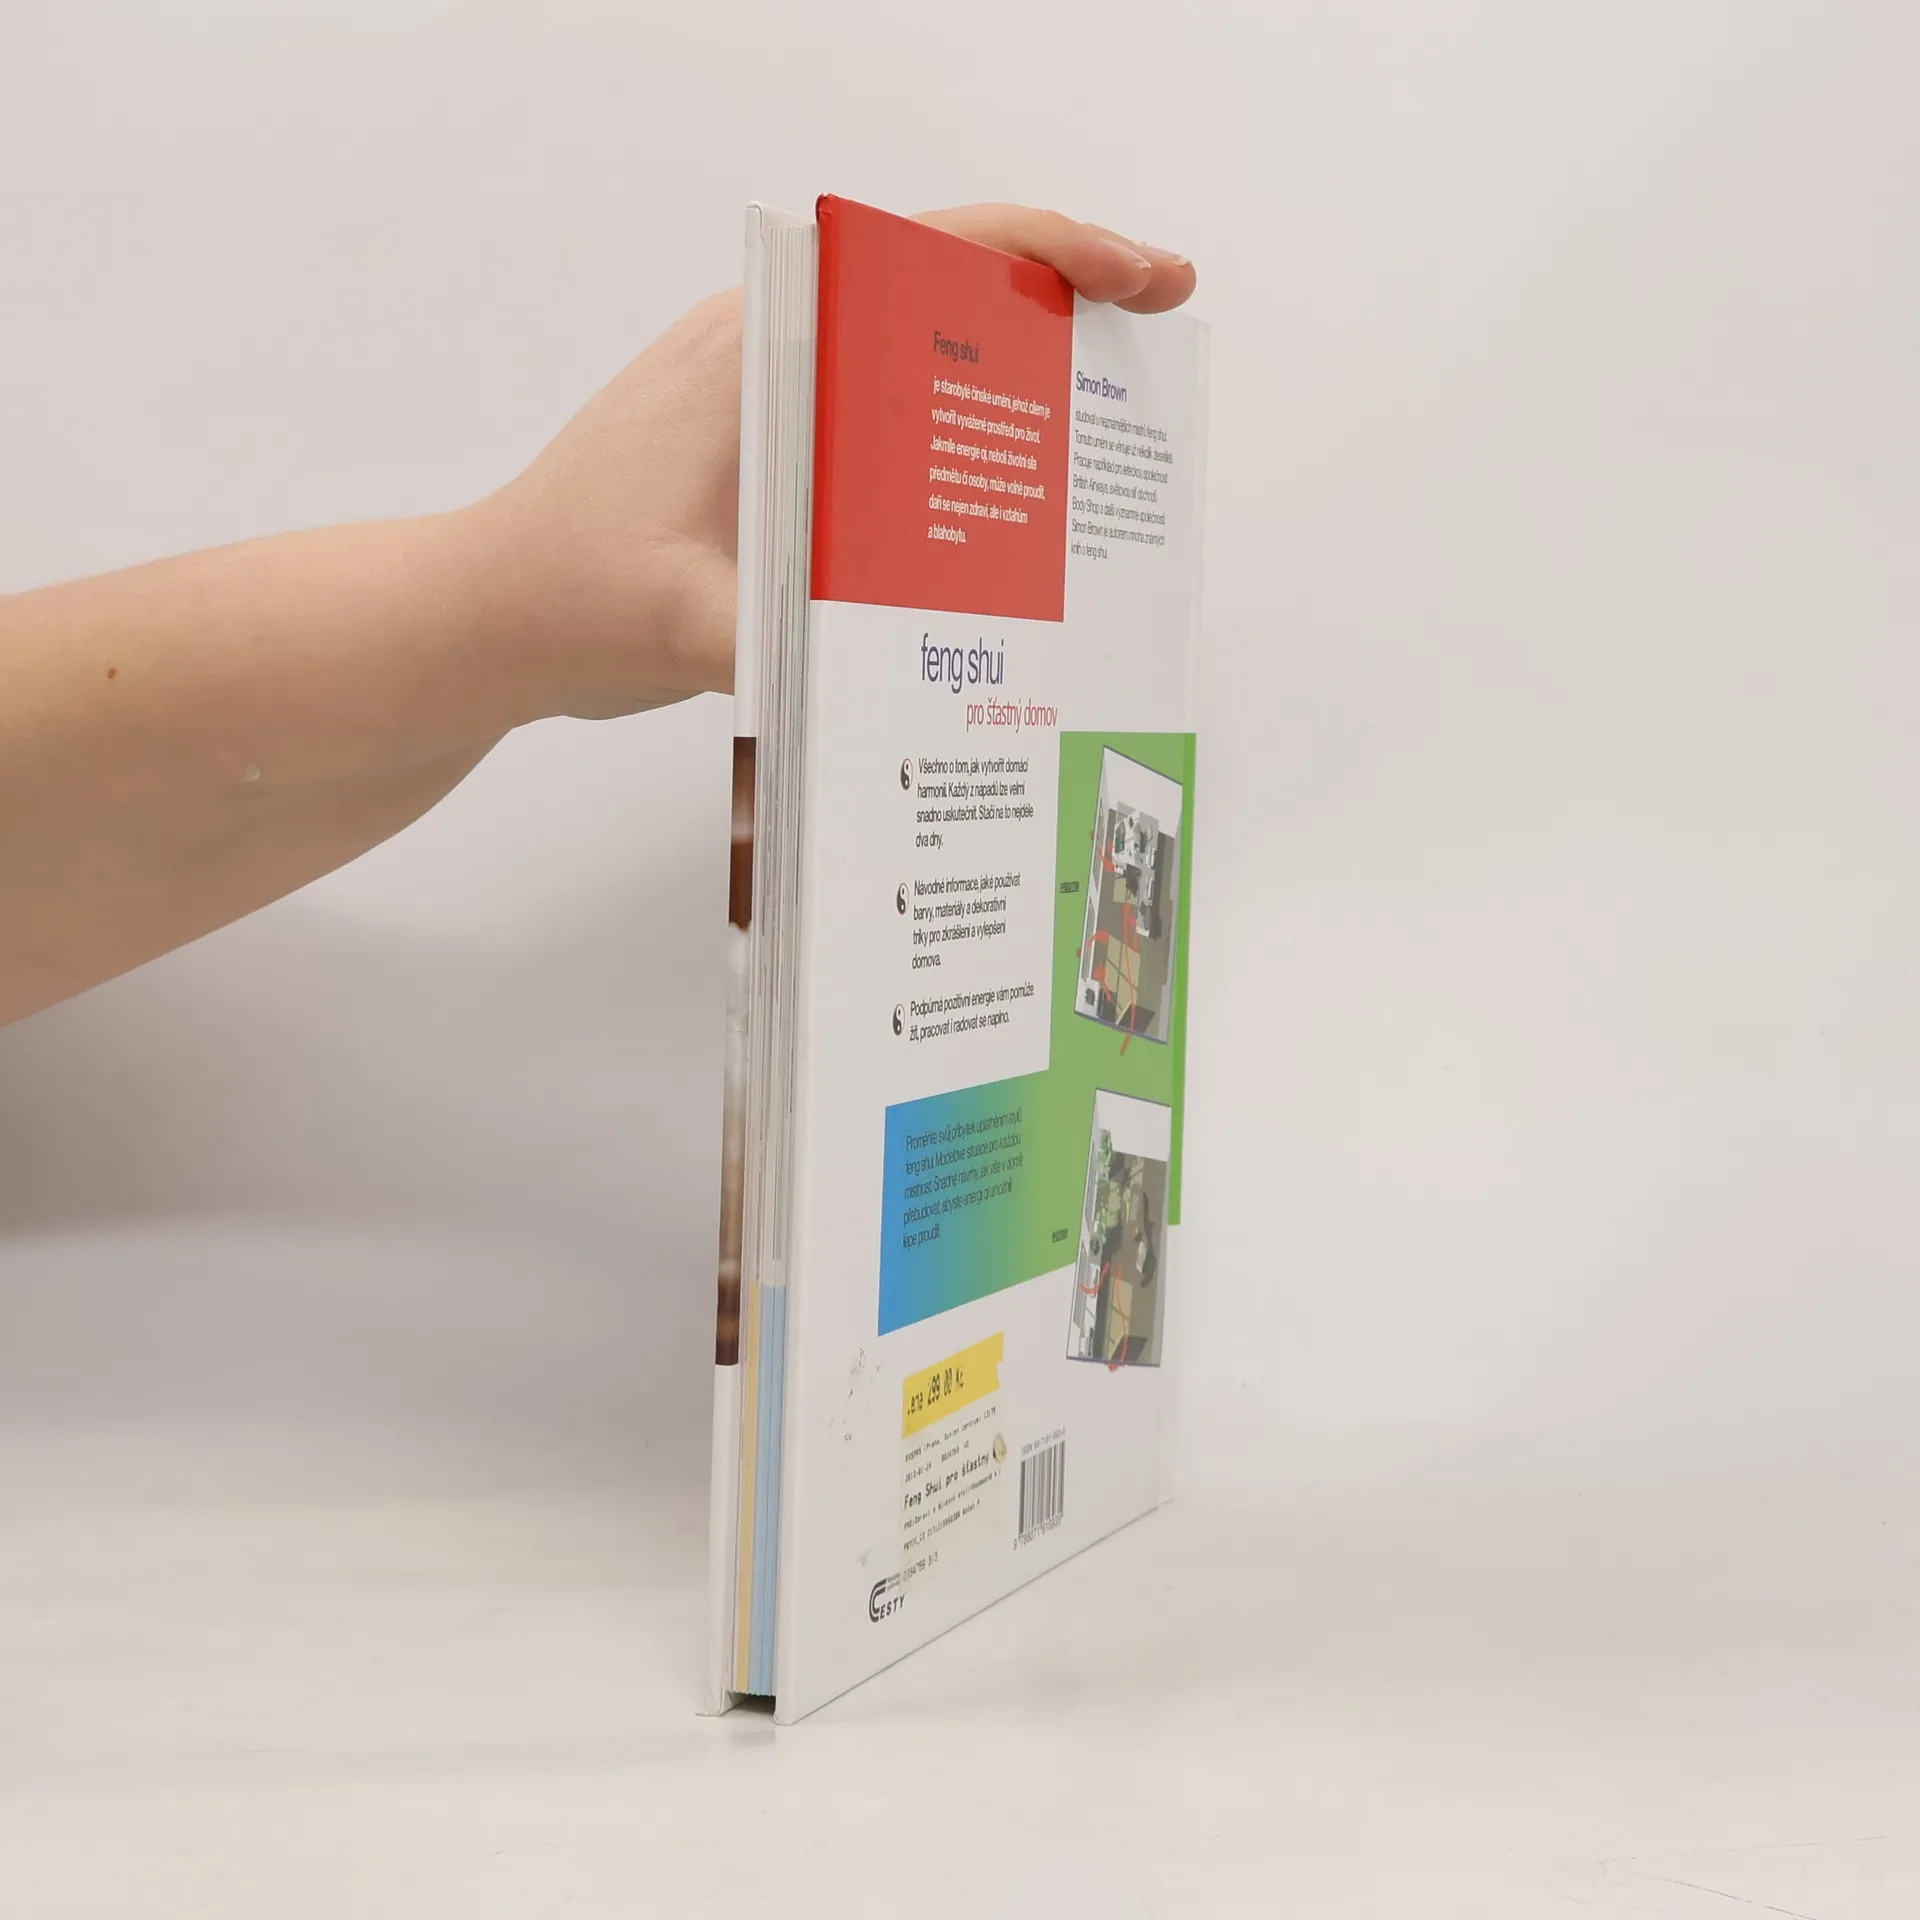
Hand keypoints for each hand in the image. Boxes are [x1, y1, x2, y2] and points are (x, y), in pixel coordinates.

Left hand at [472, 205, 1196, 723]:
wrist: (481, 618)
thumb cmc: (561, 595)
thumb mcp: (682, 624)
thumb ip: (791, 645)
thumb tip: (912, 678)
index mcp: (760, 349)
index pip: (933, 255)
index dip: (1057, 252)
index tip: (1146, 278)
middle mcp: (771, 356)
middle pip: (943, 298)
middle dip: (1063, 312)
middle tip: (1155, 354)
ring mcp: (769, 406)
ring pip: (917, 365)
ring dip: (1009, 389)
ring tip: (1097, 442)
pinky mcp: (766, 463)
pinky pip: (882, 432)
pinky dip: (949, 452)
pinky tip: (997, 517)